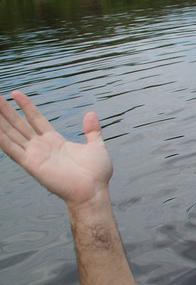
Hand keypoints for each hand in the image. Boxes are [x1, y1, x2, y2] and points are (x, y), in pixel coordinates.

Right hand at [0, 91, 112, 205]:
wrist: (93, 191)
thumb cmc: (96, 174)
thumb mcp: (96, 146)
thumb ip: (92, 130)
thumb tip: (91, 113)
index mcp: (54, 141)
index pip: (36, 119)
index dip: (26, 106)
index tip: (16, 93)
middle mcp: (41, 147)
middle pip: (19, 125)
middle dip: (6, 111)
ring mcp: (34, 155)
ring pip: (11, 134)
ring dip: (0, 122)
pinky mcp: (31, 164)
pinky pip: (12, 149)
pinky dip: (1, 139)